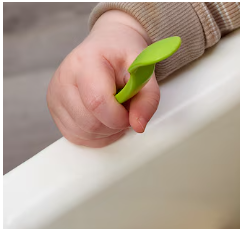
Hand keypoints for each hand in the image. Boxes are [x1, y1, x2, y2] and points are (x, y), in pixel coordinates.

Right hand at [47, 10, 158, 146]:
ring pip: (83, 133)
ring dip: (106, 131)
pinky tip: (102, 119)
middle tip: (123, 109)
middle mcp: (64, 77)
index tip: (130, 111)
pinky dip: (95, 135)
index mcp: (86, 62)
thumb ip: (148, 99)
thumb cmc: (124, 57)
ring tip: (113, 111)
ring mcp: (56, 94)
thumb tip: (138, 126)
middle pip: (90, 123)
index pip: (97, 102)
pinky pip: (76, 137)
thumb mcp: (144, 72)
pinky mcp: (54, 108)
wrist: (108, 45)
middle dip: (114, 125)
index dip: (120, 117)